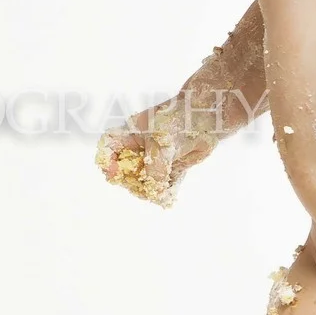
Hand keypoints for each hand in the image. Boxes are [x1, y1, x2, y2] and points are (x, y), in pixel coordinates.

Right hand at [96, 102, 216, 206]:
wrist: (208, 117)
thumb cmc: (179, 122)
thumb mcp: (161, 146)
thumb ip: (154, 171)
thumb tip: (154, 193)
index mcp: (131, 134)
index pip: (109, 149)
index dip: (107, 163)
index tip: (114, 177)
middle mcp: (141, 147)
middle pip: (126, 170)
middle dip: (131, 182)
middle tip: (143, 190)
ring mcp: (156, 157)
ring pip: (145, 179)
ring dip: (150, 190)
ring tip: (159, 195)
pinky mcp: (172, 166)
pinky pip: (165, 183)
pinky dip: (165, 192)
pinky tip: (167, 198)